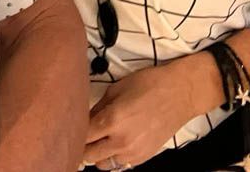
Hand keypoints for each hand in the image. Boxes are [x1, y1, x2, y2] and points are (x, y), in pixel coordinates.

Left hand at [80, 58, 207, 169]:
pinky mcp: (144, 157)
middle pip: (88, 156)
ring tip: (99, 139)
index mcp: (113, 120)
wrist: (180, 93)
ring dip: (97, 154)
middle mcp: (122, 141)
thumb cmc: (149, 84)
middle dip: (82, 145)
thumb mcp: (116, 89)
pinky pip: (120, 165)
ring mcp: (134, 152)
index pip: (82, 136)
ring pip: (102, 165)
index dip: (73, 131)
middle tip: (82, 134)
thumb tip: (84, 119)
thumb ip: (97, 108)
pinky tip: (114, 143)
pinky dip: (113, 157)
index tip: (69, 126)